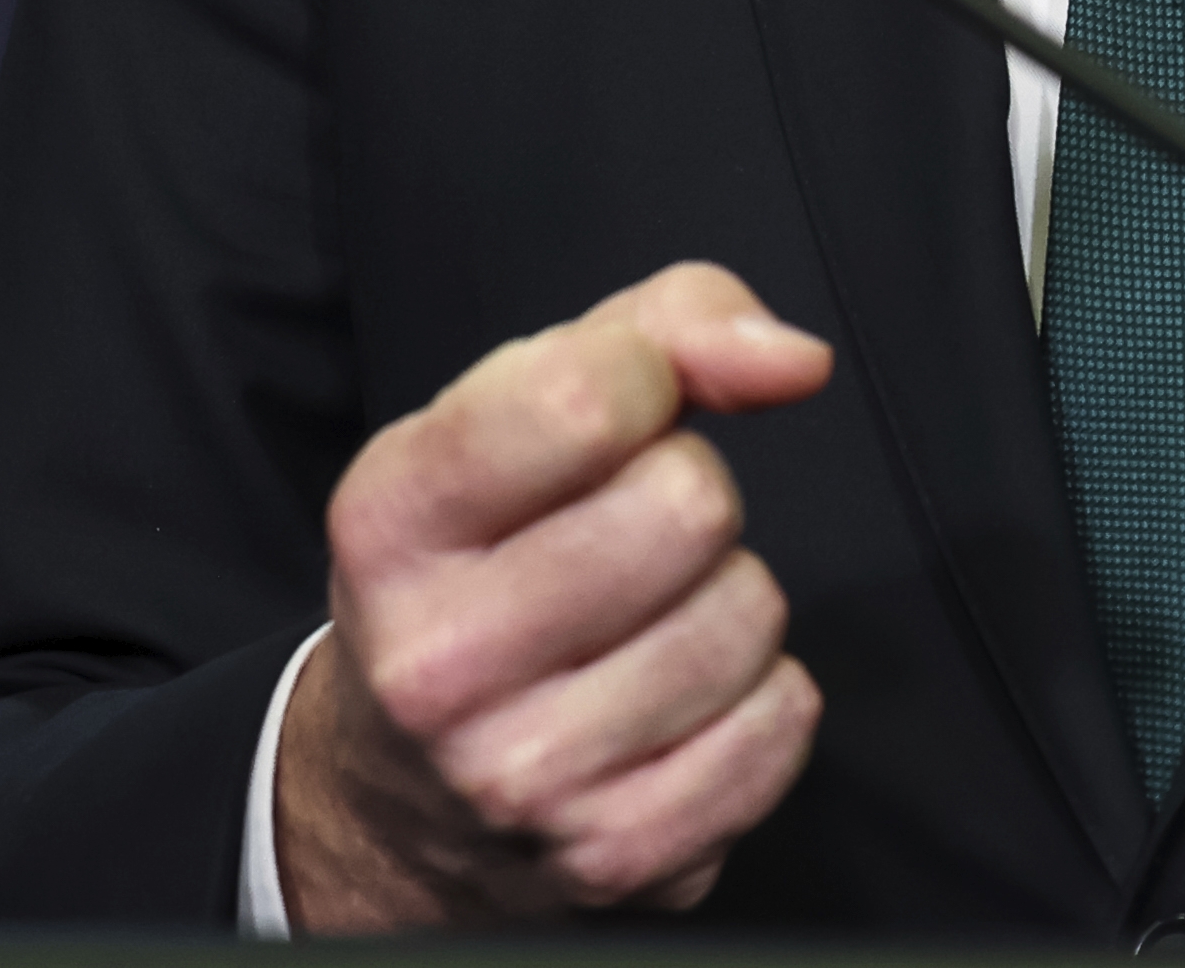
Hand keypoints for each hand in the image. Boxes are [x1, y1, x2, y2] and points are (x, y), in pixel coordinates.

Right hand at [276, 261, 834, 929]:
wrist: (408, 794)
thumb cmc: (484, 563)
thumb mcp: (516, 413)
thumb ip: (658, 330)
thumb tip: (792, 360)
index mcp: (392, 522)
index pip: (586, 395)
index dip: (647, 378)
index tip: (624, 409)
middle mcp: (438, 661)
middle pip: (688, 504)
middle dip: (685, 497)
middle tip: (625, 538)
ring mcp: (527, 776)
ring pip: (747, 612)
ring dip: (724, 600)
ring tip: (645, 624)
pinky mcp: (618, 856)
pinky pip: (784, 721)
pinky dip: (757, 698)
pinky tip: (677, 703)